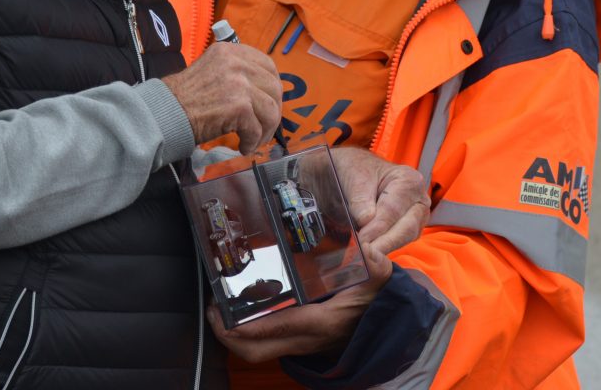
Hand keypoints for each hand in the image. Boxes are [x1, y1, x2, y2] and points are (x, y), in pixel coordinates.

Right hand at [162, 42, 281, 154]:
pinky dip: (252, 141)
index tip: (270, 100)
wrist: (165, 112)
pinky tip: (242, 146)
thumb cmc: (184, 97)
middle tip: (265, 125)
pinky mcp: (239, 107)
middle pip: (274, 87)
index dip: (272, 85)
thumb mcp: (211, 70)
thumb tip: (261, 91)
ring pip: (270, 110)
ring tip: (253, 140)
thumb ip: (235, 73)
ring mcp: (239, 84)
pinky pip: (256, 129)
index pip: (267, 64)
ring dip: (265, 129)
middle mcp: (237, 63)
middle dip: (273, 110)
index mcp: (230, 51)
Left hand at [207, 240, 390, 360]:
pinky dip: (250, 331)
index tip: (222, 313)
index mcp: (320, 323)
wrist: (388, 323)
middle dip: (228, 336)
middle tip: (212, 311)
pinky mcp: (301, 342)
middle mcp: (306, 339)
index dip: (245, 326)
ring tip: (220, 307)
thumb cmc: (376, 299)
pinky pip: (268, 343)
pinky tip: (243, 308)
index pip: (275, 328)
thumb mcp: (378, 279)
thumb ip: (375, 265)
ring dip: (235, 335)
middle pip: (256, 350)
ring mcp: (302, 344)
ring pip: (260, 350)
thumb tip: (369, 250)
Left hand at [330, 148, 429, 257]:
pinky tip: (372, 255)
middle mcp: (419, 200)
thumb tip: (366, 220)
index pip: (394, 209)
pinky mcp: (408, 229)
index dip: (378, 227)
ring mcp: (416, 216)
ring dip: (385, 248)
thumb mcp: (355, 179)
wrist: (354, 172)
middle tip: (365, 253)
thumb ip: (361, 199)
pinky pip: (400, 242)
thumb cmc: (357, 171)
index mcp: (410, 181)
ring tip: (366, 256)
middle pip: (406, 227)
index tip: (363, 239)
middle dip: (385, 242)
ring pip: (406, 238)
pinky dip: (385, 248)